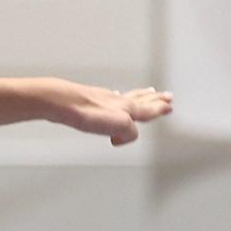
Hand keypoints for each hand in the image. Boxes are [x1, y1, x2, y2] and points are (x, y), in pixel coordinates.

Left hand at [53, 82, 171, 145]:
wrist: (60, 101)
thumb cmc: (87, 112)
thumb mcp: (119, 126)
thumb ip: (129, 133)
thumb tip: (121, 137)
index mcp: (127, 108)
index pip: (148, 109)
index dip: (159, 109)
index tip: (169, 106)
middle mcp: (117, 101)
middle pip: (141, 99)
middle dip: (154, 99)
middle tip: (166, 96)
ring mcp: (103, 99)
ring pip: (127, 96)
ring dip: (140, 96)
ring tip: (147, 92)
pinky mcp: (88, 100)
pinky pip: (110, 98)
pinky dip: (118, 97)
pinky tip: (113, 96)